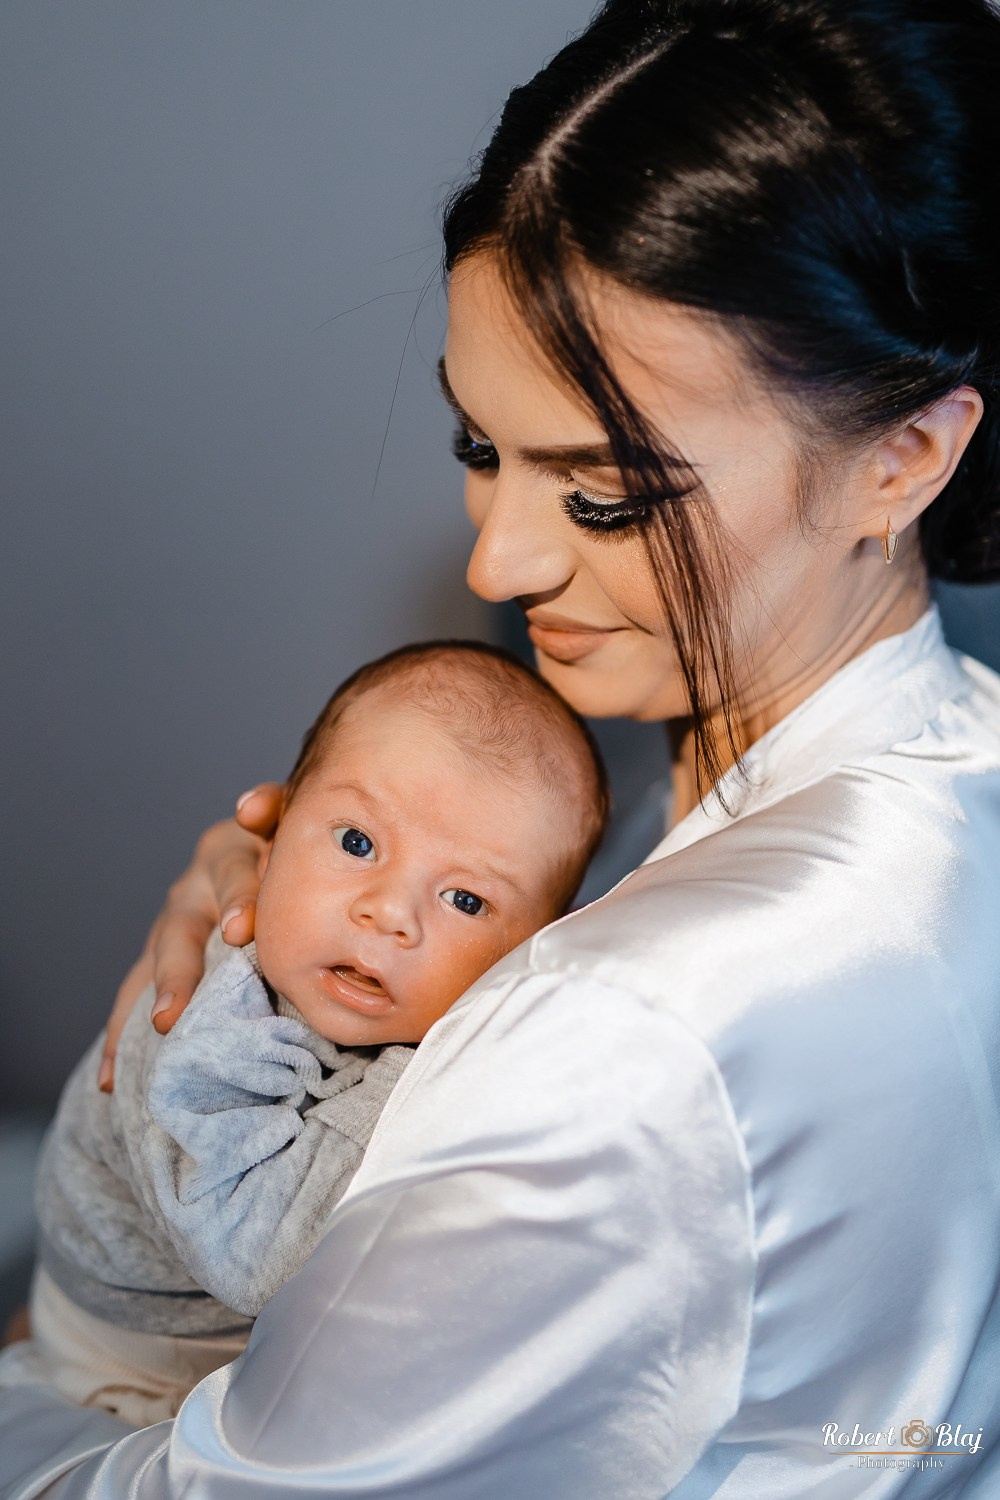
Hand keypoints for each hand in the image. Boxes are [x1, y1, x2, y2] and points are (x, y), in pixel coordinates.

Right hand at [98, 783, 283, 1090]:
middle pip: (184, 928)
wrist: (285, 854)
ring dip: (153, 1009)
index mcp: (232, 850)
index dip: (238, 899)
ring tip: (153, 1043)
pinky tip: (112, 1076)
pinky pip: (138, 996)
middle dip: (181, 972)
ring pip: (158, 967)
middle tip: (177, 1011)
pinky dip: (124, 1034)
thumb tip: (252, 806)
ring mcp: (178, 921)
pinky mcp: (165, 954)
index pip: (234, 873)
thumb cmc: (298, 848)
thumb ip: (281, 815)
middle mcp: (196, 885)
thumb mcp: (294, 826)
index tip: (240, 932)